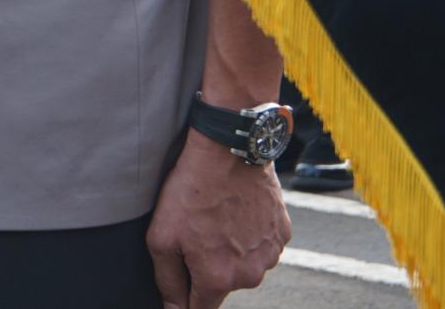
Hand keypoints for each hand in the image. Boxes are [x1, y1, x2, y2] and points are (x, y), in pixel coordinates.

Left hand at [146, 132, 290, 308]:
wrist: (229, 151)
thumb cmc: (191, 191)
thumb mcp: (162, 236)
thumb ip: (167, 280)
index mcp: (218, 279)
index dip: (186, 301)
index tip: (182, 285)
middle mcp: (249, 275)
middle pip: (222, 284)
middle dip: (207, 267)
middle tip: (196, 232)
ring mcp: (270, 255)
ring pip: (244, 264)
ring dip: (231, 250)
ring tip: (217, 217)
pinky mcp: (283, 234)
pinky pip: (261, 244)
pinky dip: (249, 233)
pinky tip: (236, 209)